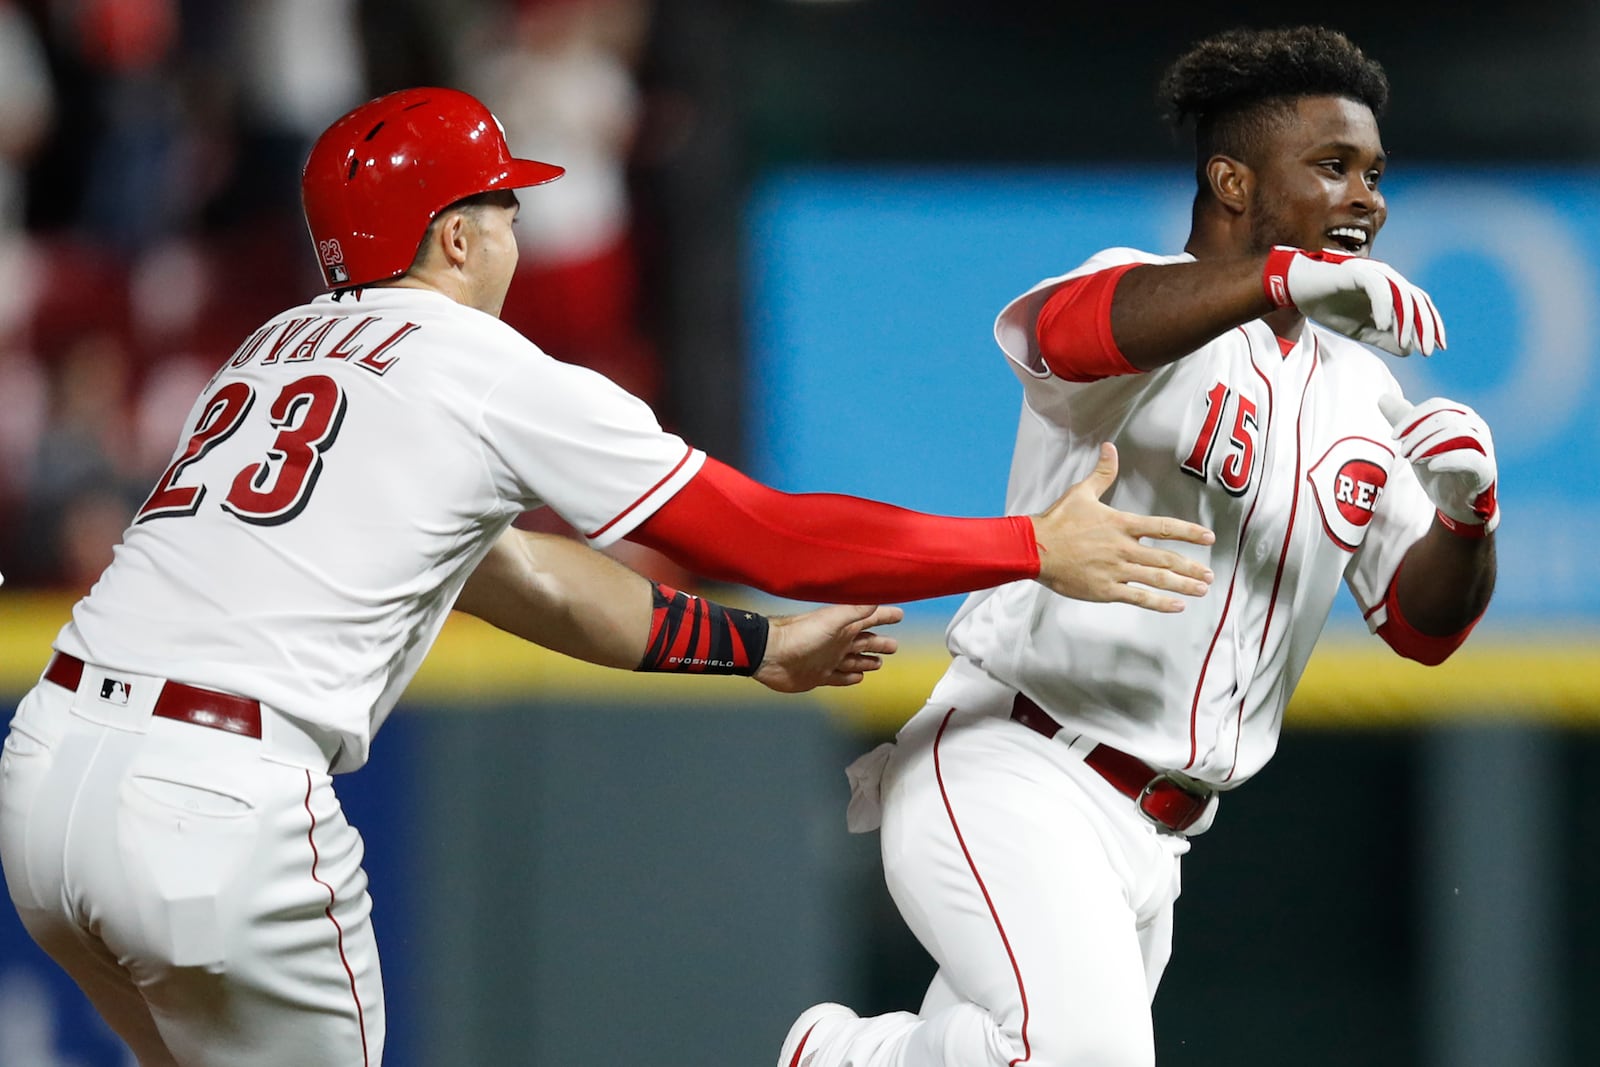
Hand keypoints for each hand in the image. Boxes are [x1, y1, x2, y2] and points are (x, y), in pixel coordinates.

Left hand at [754, 604, 903, 692]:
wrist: (771, 655)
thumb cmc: (799, 635)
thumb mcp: (831, 620)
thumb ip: (855, 610)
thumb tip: (877, 597)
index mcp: (843, 626)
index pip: (870, 618)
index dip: (885, 616)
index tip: (899, 614)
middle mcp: (838, 641)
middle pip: (865, 642)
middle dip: (880, 643)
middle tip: (895, 646)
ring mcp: (829, 659)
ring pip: (855, 660)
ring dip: (867, 661)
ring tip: (879, 663)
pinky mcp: (819, 675)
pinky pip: (840, 677)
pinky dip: (850, 677)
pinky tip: (858, 677)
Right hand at [1031, 443, 1214, 612]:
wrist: (1035, 548)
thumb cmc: (1057, 521)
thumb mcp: (1081, 492)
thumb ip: (1102, 473)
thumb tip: (1110, 448)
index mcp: (1121, 524)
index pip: (1163, 527)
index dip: (1189, 532)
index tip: (1208, 537)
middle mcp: (1123, 548)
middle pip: (1166, 558)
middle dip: (1191, 567)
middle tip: (1209, 574)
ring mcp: (1116, 570)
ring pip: (1157, 579)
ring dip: (1183, 585)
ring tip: (1201, 589)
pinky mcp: (1105, 589)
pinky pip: (1139, 598)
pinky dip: (1160, 603)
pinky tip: (1177, 606)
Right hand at [1263, 246, 1444, 356]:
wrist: (1297, 291)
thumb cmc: (1329, 307)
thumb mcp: (1360, 330)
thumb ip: (1384, 338)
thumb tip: (1408, 350)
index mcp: (1391, 289)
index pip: (1420, 305)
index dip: (1431, 325)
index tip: (1437, 347)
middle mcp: (1387, 277)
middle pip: (1416, 299)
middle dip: (1425, 326)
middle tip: (1426, 350)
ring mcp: (1373, 272)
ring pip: (1402, 293)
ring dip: (1406, 320)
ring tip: (1404, 342)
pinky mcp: (1357, 272)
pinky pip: (1378, 288)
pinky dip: (1384, 307)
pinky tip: (1383, 326)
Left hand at [1378, 393, 1498, 533]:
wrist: (1456, 502)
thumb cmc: (1438, 467)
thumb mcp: (1417, 442)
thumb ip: (1403, 420)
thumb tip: (1382, 398)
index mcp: (1461, 415)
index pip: (1436, 406)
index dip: (1412, 419)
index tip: (1393, 436)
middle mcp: (1476, 426)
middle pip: (1445, 417)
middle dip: (1418, 434)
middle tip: (1402, 452)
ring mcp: (1484, 446)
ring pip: (1458, 432)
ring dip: (1429, 445)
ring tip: (1413, 459)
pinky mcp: (1486, 468)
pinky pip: (1470, 457)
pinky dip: (1448, 459)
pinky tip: (1431, 467)